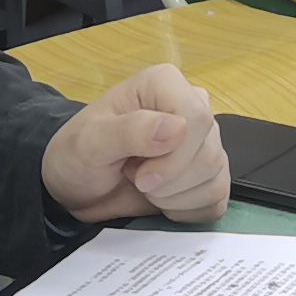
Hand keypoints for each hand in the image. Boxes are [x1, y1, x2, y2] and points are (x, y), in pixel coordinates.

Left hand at [40, 59, 228, 225]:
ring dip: (174, 197)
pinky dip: (187, 211)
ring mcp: (205, 142)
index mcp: (165, 85)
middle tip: (135, 178)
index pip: (197, 118)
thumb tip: (177, 128)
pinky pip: (217, 200)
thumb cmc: (78, 156)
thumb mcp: (89, 143)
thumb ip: (129, 131)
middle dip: (169, 181)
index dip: (173, 157)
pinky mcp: (209, 175)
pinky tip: (162, 201)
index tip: (139, 175)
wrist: (77, 187)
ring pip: (215, 179)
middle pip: (208, 154)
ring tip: (144, 186)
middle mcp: (192, 108)